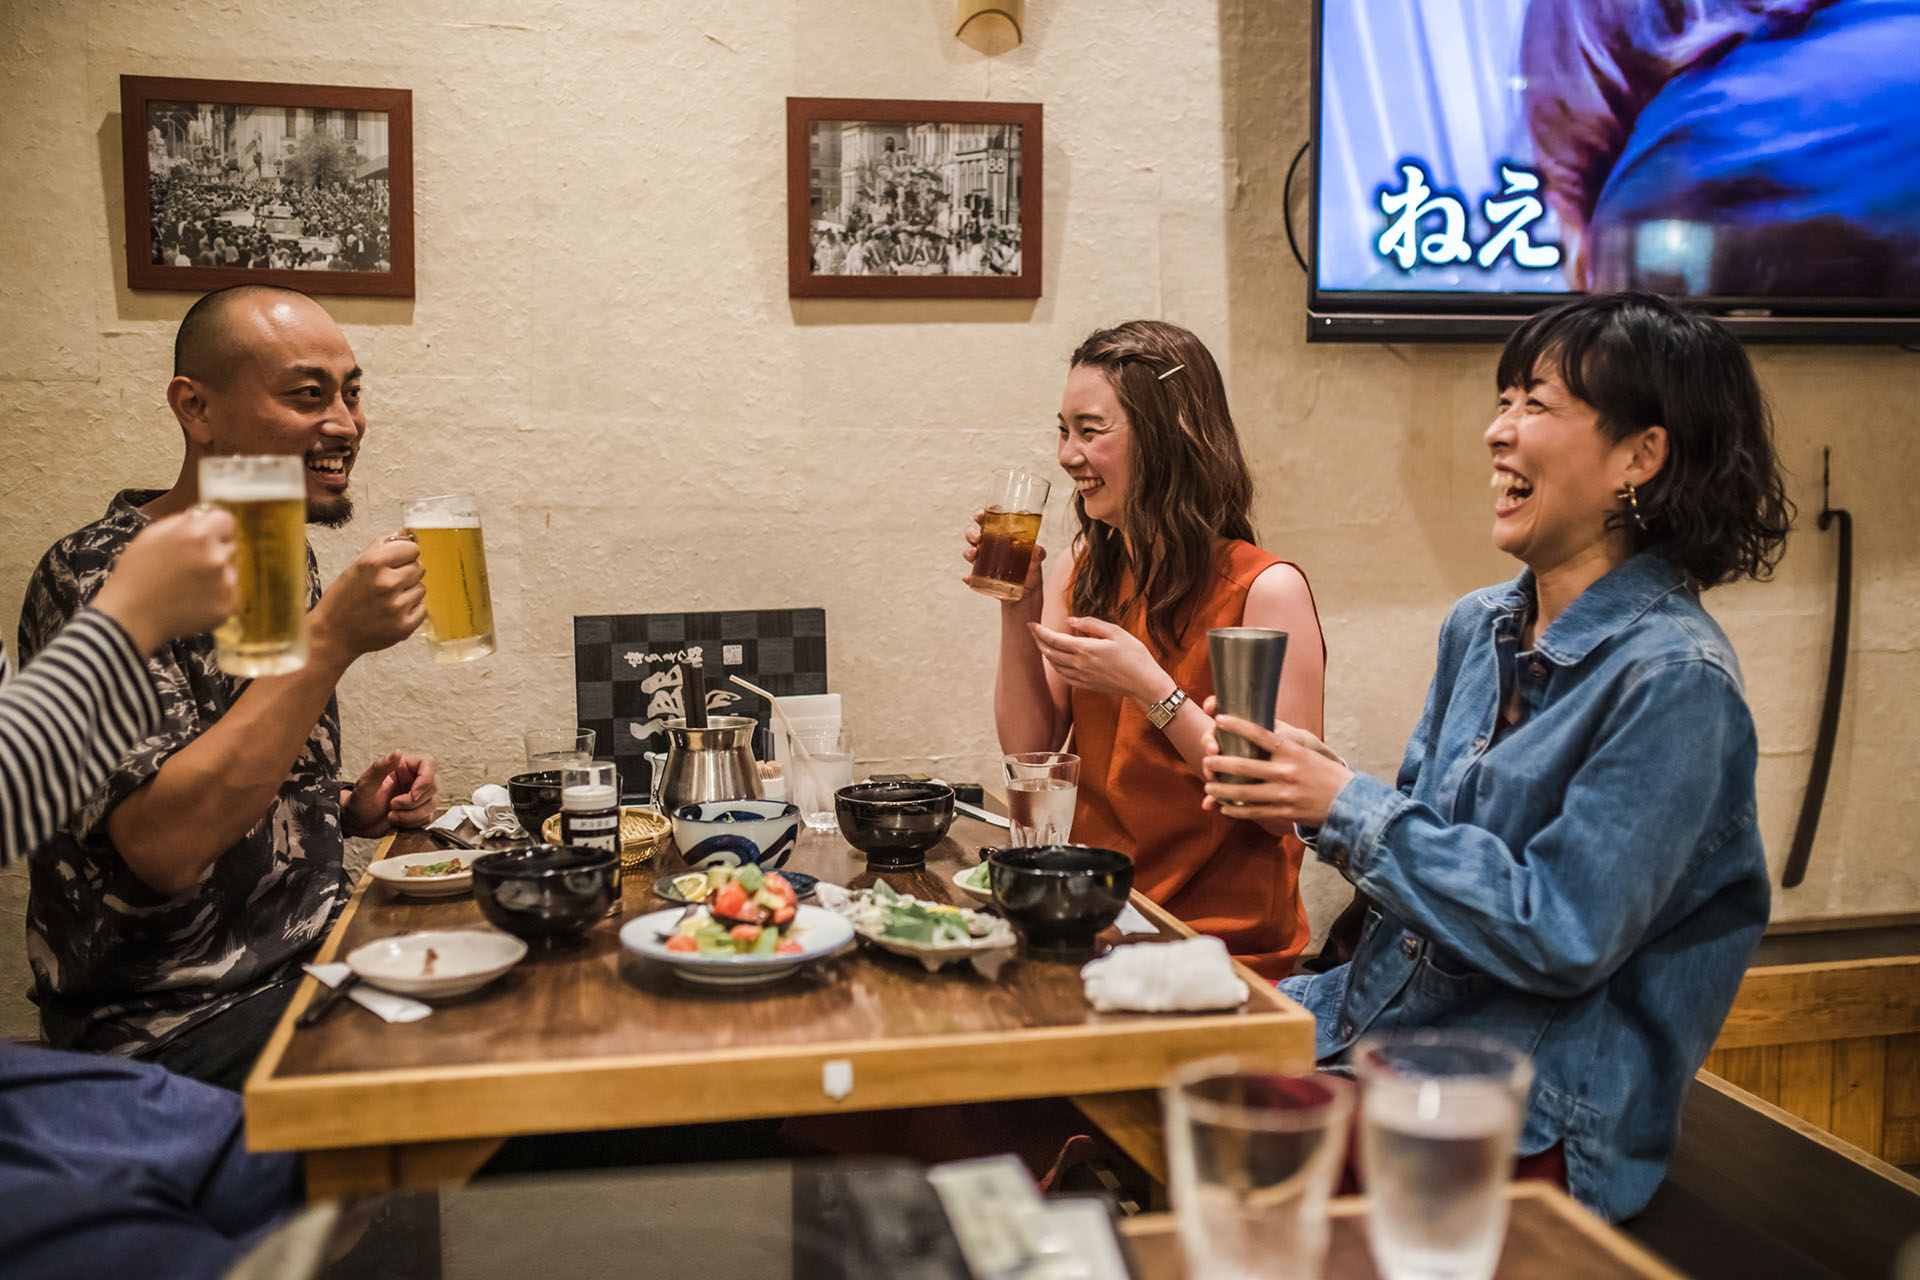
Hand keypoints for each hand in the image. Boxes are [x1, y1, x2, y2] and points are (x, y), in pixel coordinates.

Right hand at [93, 507, 237, 651]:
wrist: (130, 617)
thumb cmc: (136, 575)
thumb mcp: (152, 535)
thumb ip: (183, 521)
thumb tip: (203, 517)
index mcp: (197, 534)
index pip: (227, 521)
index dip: (216, 528)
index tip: (209, 536)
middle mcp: (215, 557)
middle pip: (230, 546)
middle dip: (214, 552)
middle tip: (189, 566)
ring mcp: (224, 584)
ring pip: (231, 571)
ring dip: (217, 576)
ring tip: (188, 585)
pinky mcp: (226, 607)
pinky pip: (230, 595)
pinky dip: (216, 597)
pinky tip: (192, 600)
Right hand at [311, 533, 424, 660]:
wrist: (333, 634)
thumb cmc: (342, 600)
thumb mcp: (355, 567)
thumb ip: (381, 547)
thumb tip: (403, 534)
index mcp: (373, 564)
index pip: (412, 548)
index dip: (404, 554)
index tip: (396, 562)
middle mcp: (386, 583)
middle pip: (419, 567)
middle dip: (405, 573)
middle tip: (387, 584)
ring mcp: (397, 606)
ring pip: (421, 588)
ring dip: (408, 592)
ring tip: (388, 599)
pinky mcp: (404, 626)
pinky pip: (423, 609)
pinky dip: (411, 610)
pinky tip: (392, 612)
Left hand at [342, 750, 438, 835]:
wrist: (358, 823)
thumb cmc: (360, 801)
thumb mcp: (366, 784)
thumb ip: (381, 767)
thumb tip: (397, 752)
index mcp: (404, 766)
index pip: (429, 763)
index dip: (426, 779)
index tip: (413, 794)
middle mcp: (414, 780)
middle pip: (431, 787)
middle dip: (411, 802)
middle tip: (392, 806)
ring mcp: (419, 797)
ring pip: (431, 805)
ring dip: (410, 816)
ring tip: (391, 816)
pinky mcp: (420, 812)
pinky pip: (426, 819)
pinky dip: (411, 824)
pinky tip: (396, 822)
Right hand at [961, 509, 1046, 604]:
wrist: (1027, 594)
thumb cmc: (1030, 571)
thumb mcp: (1036, 561)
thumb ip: (1038, 555)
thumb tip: (1037, 550)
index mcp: (1001, 536)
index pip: (988, 521)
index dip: (981, 516)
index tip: (980, 516)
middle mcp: (990, 547)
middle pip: (974, 534)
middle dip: (972, 533)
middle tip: (978, 538)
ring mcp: (985, 562)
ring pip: (970, 552)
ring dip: (968, 551)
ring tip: (974, 554)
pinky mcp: (983, 578)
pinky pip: (972, 576)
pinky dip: (969, 577)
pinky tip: (969, 578)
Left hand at [1028, 615, 1168, 700]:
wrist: (1144, 684)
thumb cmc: (1135, 656)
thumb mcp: (1116, 632)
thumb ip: (1091, 624)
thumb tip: (1070, 621)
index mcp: (1086, 649)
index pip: (1054, 639)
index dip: (1040, 631)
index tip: (1031, 623)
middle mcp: (1080, 664)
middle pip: (1049, 652)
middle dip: (1038, 640)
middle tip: (1033, 631)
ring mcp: (1082, 677)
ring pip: (1054, 665)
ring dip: (1045, 653)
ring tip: (1042, 643)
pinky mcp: (1086, 685)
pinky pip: (1063, 676)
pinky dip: (1055, 666)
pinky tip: (1056, 661)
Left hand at [1200, 701, 1352, 824]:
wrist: (1350, 801)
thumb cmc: (1325, 773)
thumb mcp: (1308, 752)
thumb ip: (1284, 746)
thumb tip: (1260, 734)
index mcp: (1292, 752)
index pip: (1260, 735)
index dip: (1237, 726)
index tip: (1219, 720)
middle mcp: (1286, 771)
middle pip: (1244, 765)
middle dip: (1220, 763)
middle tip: (1206, 759)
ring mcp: (1284, 794)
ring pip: (1244, 792)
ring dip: (1222, 790)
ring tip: (1209, 786)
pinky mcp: (1284, 813)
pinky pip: (1254, 812)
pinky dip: (1236, 810)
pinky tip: (1225, 807)